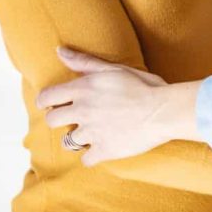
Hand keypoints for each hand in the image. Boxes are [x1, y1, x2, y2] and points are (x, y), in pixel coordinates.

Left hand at [36, 47, 201, 166]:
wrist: (165, 111)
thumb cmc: (144, 86)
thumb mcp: (115, 68)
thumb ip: (85, 62)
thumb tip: (59, 51)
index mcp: (83, 89)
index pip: (46, 98)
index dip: (47, 101)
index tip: (55, 103)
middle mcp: (82, 111)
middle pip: (52, 120)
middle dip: (61, 119)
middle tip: (76, 117)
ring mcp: (92, 133)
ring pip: (68, 141)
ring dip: (78, 138)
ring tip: (93, 132)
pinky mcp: (103, 150)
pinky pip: (86, 160)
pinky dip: (93, 155)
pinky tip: (103, 147)